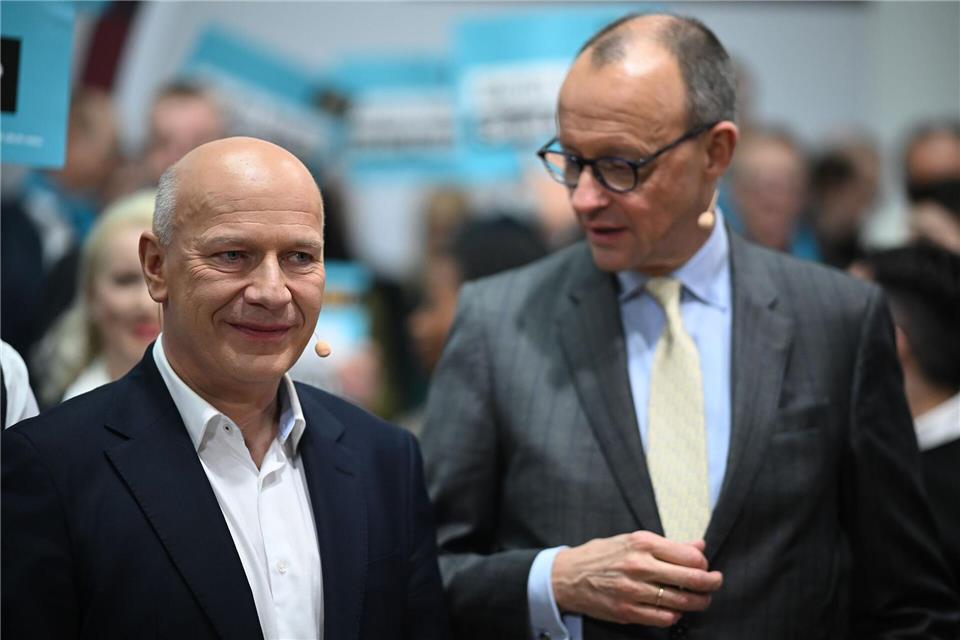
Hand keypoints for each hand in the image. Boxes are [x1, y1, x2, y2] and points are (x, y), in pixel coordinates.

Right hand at [552, 531, 722, 626]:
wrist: (567, 576)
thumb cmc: (602, 555)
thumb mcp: (632, 540)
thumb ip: (668, 545)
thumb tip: (698, 547)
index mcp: (642, 543)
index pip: (689, 556)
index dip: (703, 563)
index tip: (705, 566)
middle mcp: (639, 566)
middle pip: (690, 579)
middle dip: (711, 583)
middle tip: (716, 583)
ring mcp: (633, 591)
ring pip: (680, 602)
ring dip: (697, 602)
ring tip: (701, 599)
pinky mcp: (627, 612)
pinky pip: (663, 618)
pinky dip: (674, 615)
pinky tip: (675, 610)